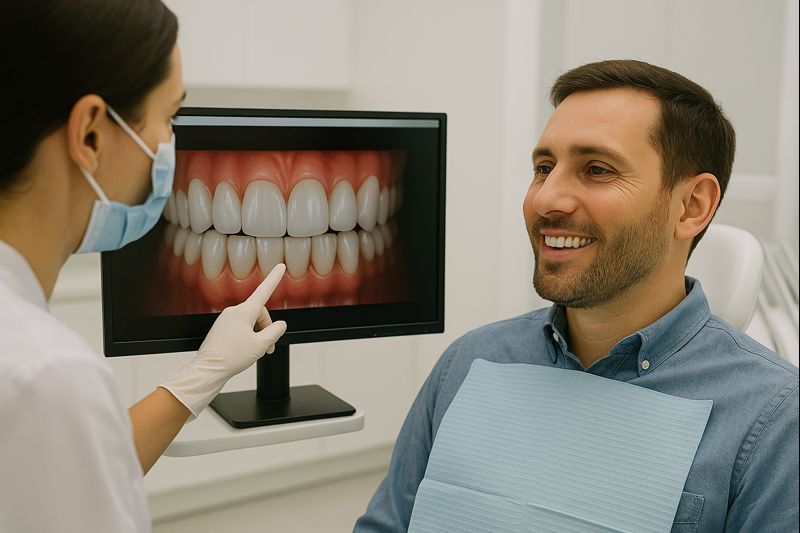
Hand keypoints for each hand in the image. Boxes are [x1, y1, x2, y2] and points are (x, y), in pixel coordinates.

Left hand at [159, 263, 287, 417]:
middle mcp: (233, 312)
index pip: (263, 291)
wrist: (209, 370)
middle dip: (266, 329)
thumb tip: (280, 325)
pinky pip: (241, 327)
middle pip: (259, 314)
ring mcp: (226, 320)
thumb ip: (275, 331)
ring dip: (257, 335)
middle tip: (267, 347)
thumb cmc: (230, 357)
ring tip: (255, 351)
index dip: (274, 279)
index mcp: (243, 312)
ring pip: (250, 322)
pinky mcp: (222, 328)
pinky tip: (245, 350)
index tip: (281, 267)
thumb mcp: (261, 344)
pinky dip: (248, 337)